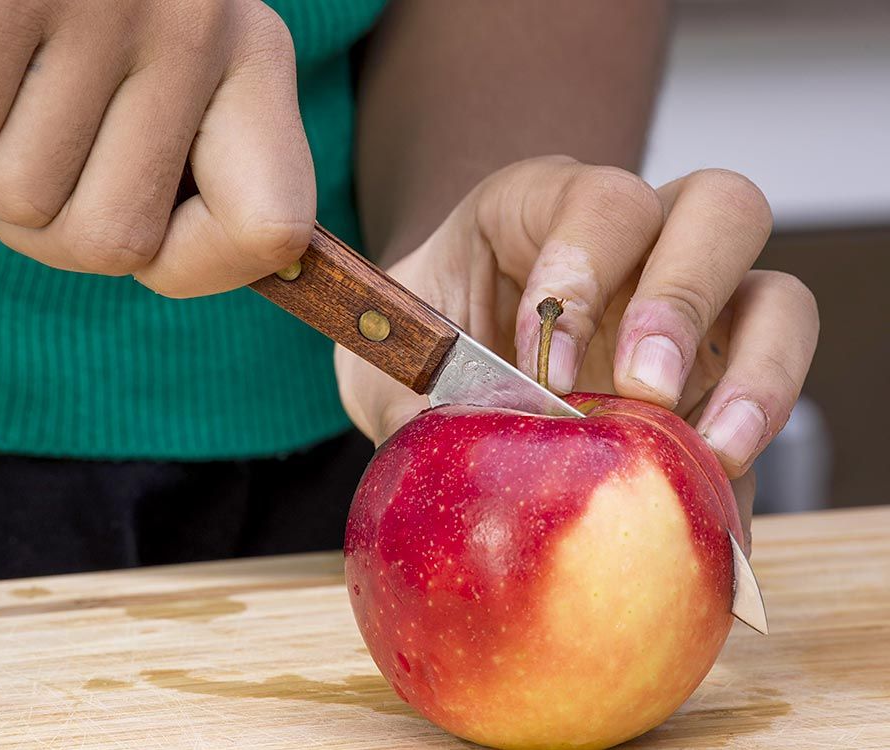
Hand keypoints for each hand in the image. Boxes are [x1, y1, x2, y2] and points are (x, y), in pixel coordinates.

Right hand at [0, 0, 313, 295]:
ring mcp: (100, 4)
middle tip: (35, 141)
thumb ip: (192, 163)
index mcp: (254, 59)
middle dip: (48, 221)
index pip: (271, 230)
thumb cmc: (79, 2)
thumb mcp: (173, 68)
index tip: (151, 236)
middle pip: (113, 246)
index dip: (200, 268)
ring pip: (20, 202)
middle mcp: (195, 27)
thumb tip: (194, 259)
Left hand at [335, 157, 818, 543]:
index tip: (542, 365)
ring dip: (757, 374)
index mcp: (545, 209)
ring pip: (777, 299)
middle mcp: (637, 244)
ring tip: (711, 452)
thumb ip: (415, 394)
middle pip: (720, 210)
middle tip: (641, 388)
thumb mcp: (395, 361)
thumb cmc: (416, 352)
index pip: (599, 202)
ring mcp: (689, 312)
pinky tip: (711, 507)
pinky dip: (749, 455)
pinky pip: (765, 404)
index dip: (584, 271)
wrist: (434, 381)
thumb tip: (457, 453)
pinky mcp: (713, 383)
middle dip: (685, 298)